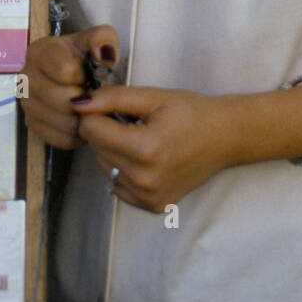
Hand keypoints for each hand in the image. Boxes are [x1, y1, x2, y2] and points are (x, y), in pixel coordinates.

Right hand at [20, 24, 119, 150]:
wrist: (72, 72)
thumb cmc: (83, 56)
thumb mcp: (96, 38)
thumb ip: (102, 40)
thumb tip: (105, 56)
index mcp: (40, 52)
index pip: (65, 72)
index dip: (84, 76)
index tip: (88, 73)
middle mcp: (27, 77)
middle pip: (65, 101)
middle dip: (86, 100)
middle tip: (92, 94)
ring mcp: (27, 103)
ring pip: (64, 123)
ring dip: (83, 119)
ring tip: (90, 107)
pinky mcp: (32, 124)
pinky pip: (60, 139)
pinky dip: (76, 134)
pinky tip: (81, 119)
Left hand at [72, 85, 233, 211]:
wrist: (225, 138)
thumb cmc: (191, 112)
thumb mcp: (153, 96)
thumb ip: (112, 98)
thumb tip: (77, 103)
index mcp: (145, 149)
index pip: (91, 130)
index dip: (97, 113)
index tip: (113, 106)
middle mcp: (144, 179)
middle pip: (96, 149)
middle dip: (105, 131)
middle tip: (132, 121)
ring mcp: (148, 197)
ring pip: (105, 168)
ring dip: (113, 151)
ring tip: (141, 138)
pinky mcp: (153, 206)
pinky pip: (119, 186)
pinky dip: (124, 170)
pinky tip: (145, 158)